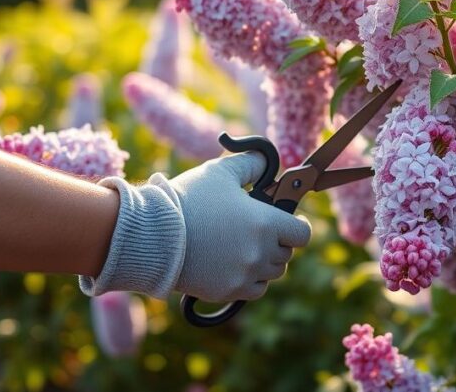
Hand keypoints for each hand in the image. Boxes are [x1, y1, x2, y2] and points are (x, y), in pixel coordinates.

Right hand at [78, 152, 310, 300]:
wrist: (152, 234)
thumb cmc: (188, 199)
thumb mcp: (221, 171)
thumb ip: (252, 164)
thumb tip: (268, 166)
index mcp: (266, 223)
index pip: (303, 234)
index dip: (297, 226)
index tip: (287, 221)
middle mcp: (260, 253)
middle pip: (286, 254)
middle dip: (276, 241)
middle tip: (255, 230)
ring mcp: (244, 275)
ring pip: (272, 273)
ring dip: (264, 261)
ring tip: (242, 246)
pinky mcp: (227, 292)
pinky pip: (254, 290)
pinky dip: (250, 279)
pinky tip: (234, 265)